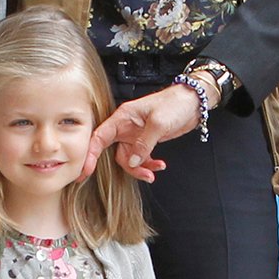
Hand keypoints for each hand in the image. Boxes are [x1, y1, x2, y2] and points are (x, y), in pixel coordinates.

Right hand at [83, 84, 202, 182]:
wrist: (192, 103)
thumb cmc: (174, 103)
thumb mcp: (158, 123)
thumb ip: (144, 144)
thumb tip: (132, 162)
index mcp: (122, 117)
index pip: (99, 137)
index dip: (90, 154)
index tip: (86, 170)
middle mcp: (125, 126)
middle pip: (114, 152)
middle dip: (126, 167)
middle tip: (136, 176)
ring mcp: (135, 135)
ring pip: (129, 159)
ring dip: (140, 168)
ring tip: (153, 171)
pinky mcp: (145, 141)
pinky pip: (140, 158)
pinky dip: (149, 164)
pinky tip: (159, 164)